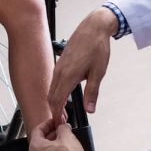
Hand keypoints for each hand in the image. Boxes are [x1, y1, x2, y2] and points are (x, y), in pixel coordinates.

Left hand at [28, 120, 85, 150]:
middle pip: (40, 145)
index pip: (37, 131)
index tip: (53, 123)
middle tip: (60, 134)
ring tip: (64, 147)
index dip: (46, 124)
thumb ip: (62, 128)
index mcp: (36, 148)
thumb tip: (62, 127)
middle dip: (50, 137)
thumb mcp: (68, 136)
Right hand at [48, 7, 117, 125]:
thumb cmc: (97, 47)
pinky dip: (56, 90)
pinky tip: (64, 93)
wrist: (94, 27)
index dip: (56, 114)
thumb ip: (92, 92)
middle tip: (61, 120)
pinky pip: (54, 80)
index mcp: (68, 76)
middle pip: (51, 96)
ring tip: (62, 110)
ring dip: (54, 100)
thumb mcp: (99, 72)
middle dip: (54, 110)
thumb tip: (90, 110)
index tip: (58, 123)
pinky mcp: (60, 61)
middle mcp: (60, 71)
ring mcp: (59, 65)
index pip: (57, 101)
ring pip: (51, 88)